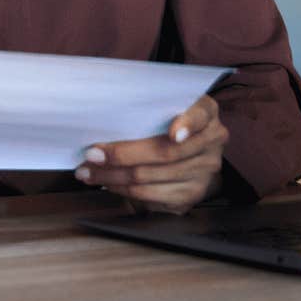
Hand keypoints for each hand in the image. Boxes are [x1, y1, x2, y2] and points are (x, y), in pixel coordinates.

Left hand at [74, 94, 226, 213]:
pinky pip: (152, 195)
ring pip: (152, 176)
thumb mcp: (165, 105)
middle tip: (92, 154)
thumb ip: (147, 108)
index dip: (187, 124)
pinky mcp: (192, 194)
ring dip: (114, 176)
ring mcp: (204, 171)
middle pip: (165, 153)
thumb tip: (104, 120)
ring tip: (89, 172)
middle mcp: (211, 142)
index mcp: (206, 112)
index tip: (173, 134)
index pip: (200, 115)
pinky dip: (124, 190)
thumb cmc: (167, 120)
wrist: (190, 149)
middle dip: (122, 155)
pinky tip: (108, 183)